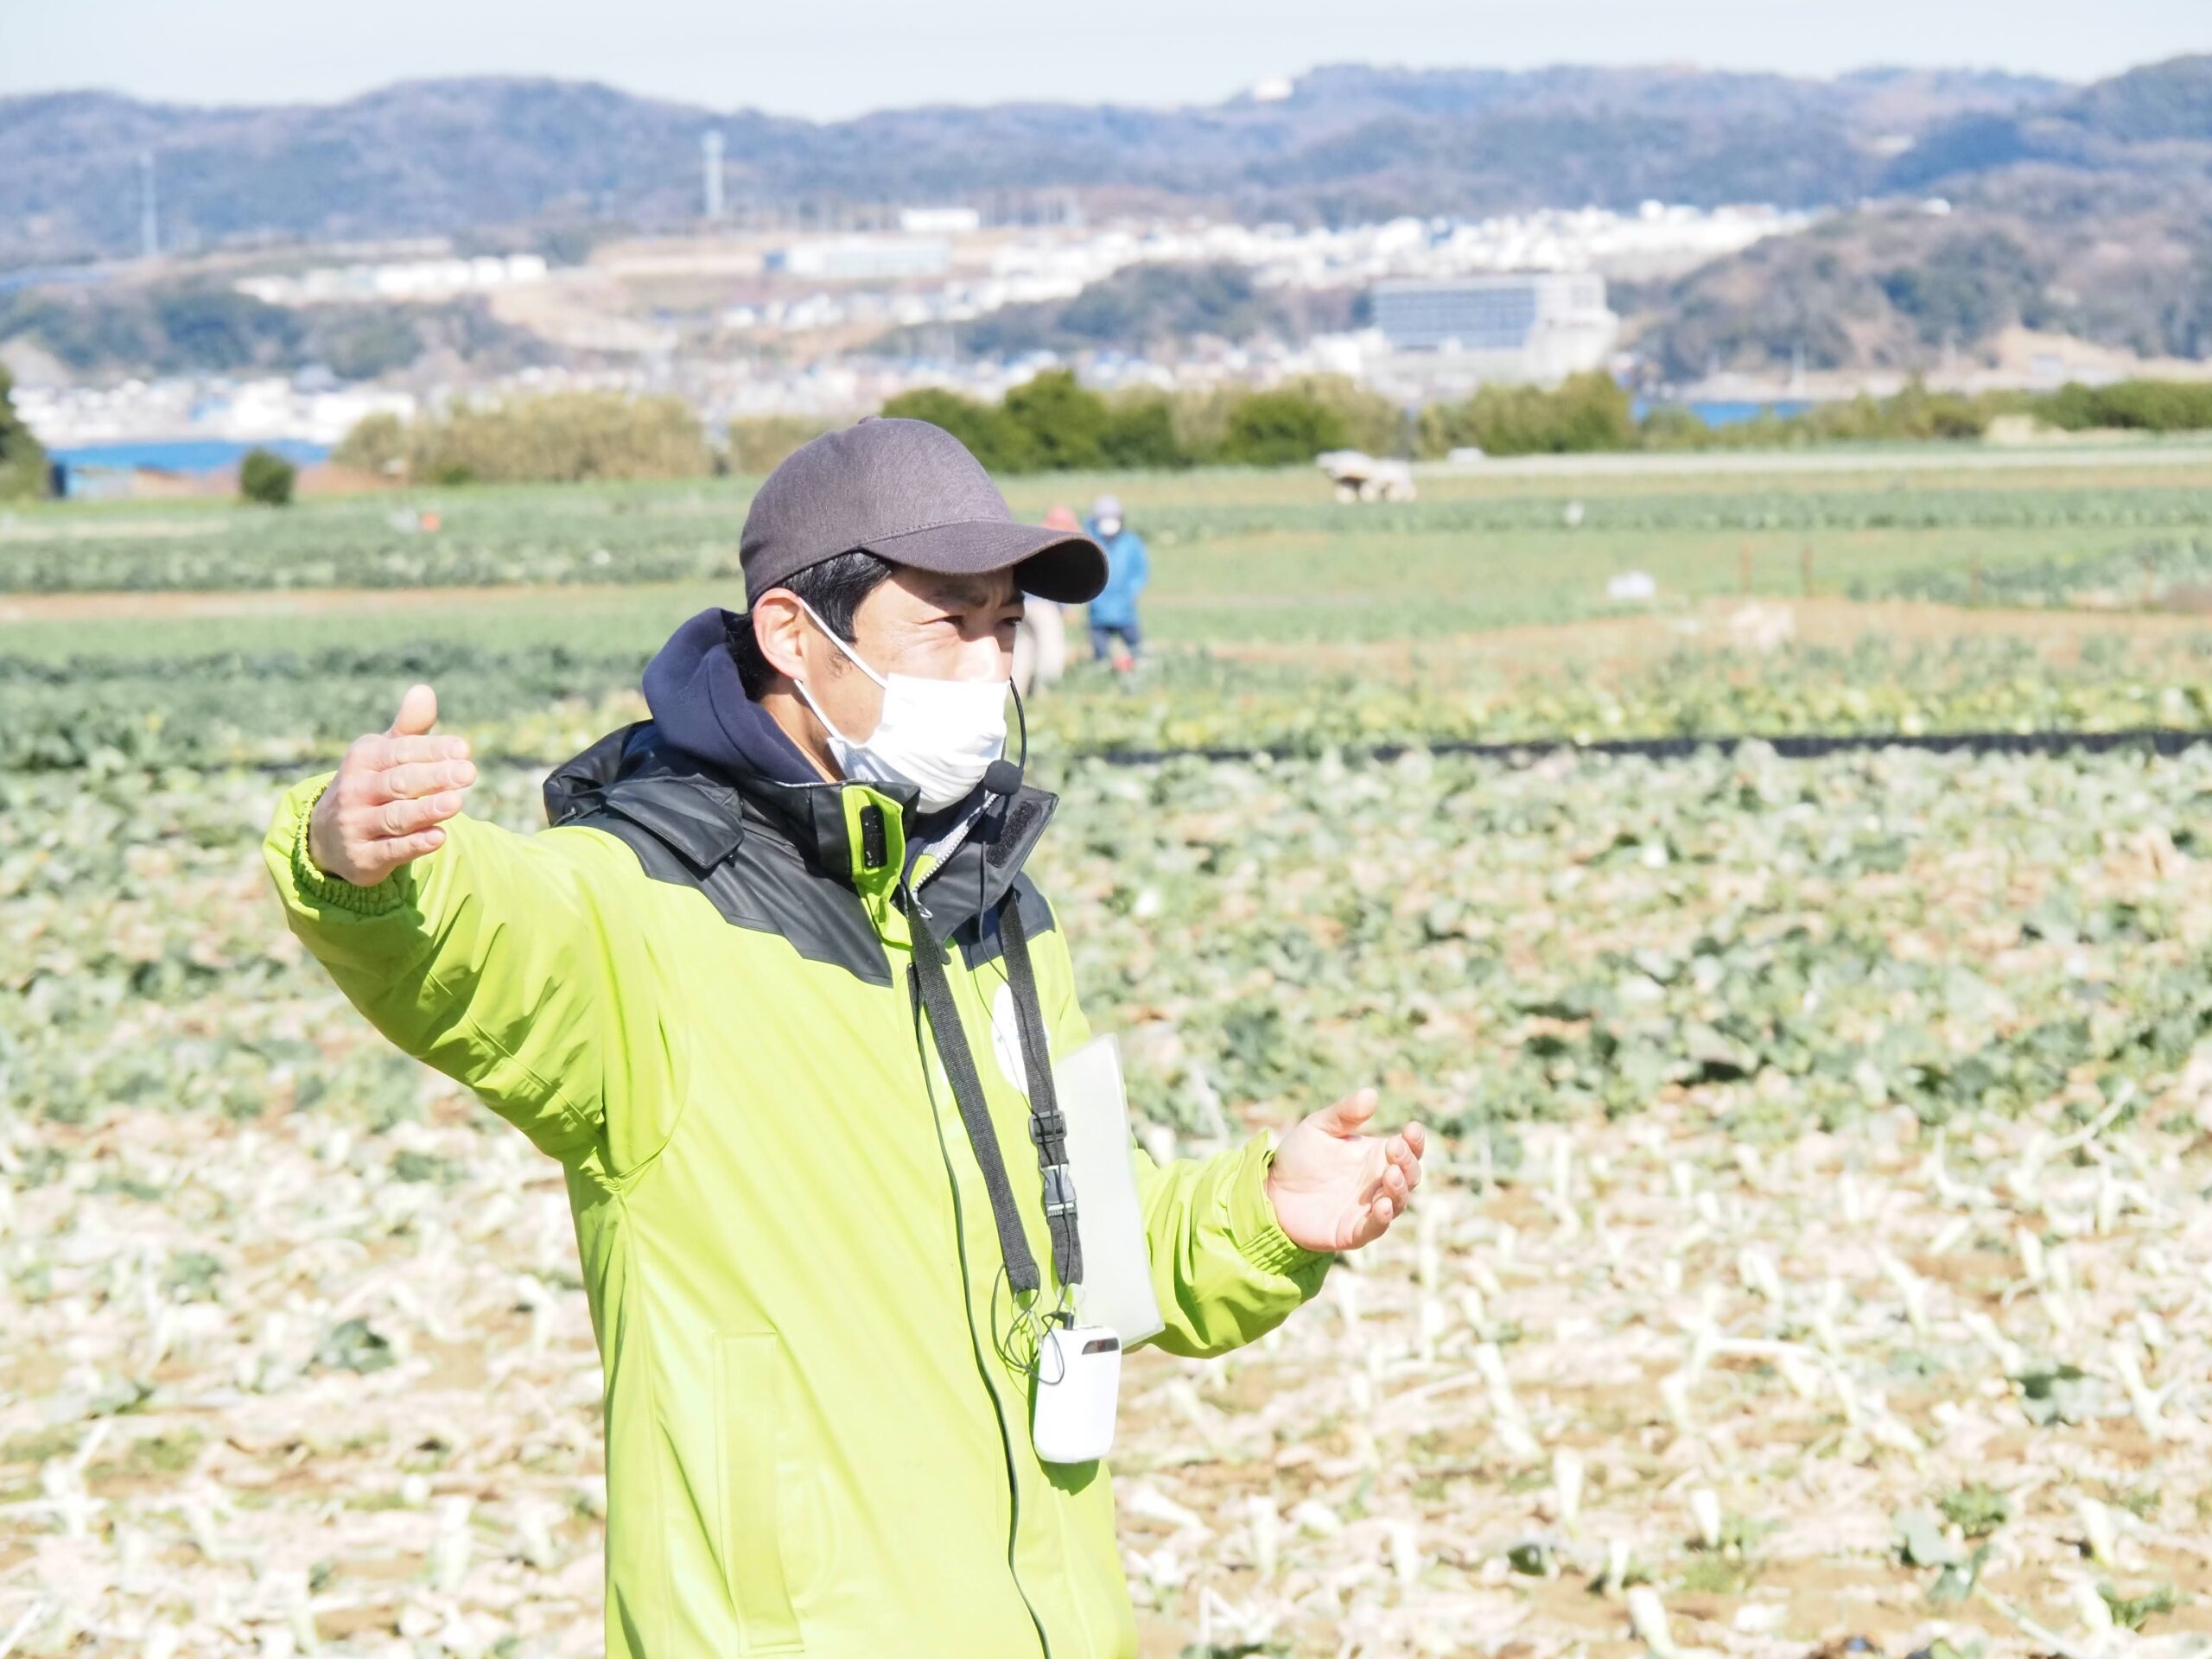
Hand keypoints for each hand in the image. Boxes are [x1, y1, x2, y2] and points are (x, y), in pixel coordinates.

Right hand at [307, 684, 475, 885]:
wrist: (328, 836)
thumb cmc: (372, 784)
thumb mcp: (385, 754)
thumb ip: (409, 729)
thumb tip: (424, 691)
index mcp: (363, 758)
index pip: (401, 752)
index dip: (432, 750)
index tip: (464, 750)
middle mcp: (355, 791)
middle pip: (400, 783)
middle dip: (434, 777)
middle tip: (469, 773)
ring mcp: (356, 825)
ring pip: (396, 817)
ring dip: (426, 810)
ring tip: (457, 802)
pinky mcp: (363, 858)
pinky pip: (391, 850)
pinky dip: (414, 844)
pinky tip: (439, 837)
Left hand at [1264, 1088, 1425, 1252]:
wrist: (1270, 1190)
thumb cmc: (1300, 1158)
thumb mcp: (1319, 1128)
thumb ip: (1344, 1113)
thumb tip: (1371, 1093)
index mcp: (1376, 1156)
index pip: (1408, 1149)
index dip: (1415, 1141)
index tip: (1412, 1128)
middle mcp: (1378, 1183)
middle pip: (1409, 1176)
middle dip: (1407, 1162)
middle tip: (1394, 1148)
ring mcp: (1368, 1208)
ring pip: (1397, 1202)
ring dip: (1399, 1189)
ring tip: (1391, 1174)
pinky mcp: (1353, 1232)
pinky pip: (1374, 1228)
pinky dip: (1382, 1219)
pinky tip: (1382, 1206)